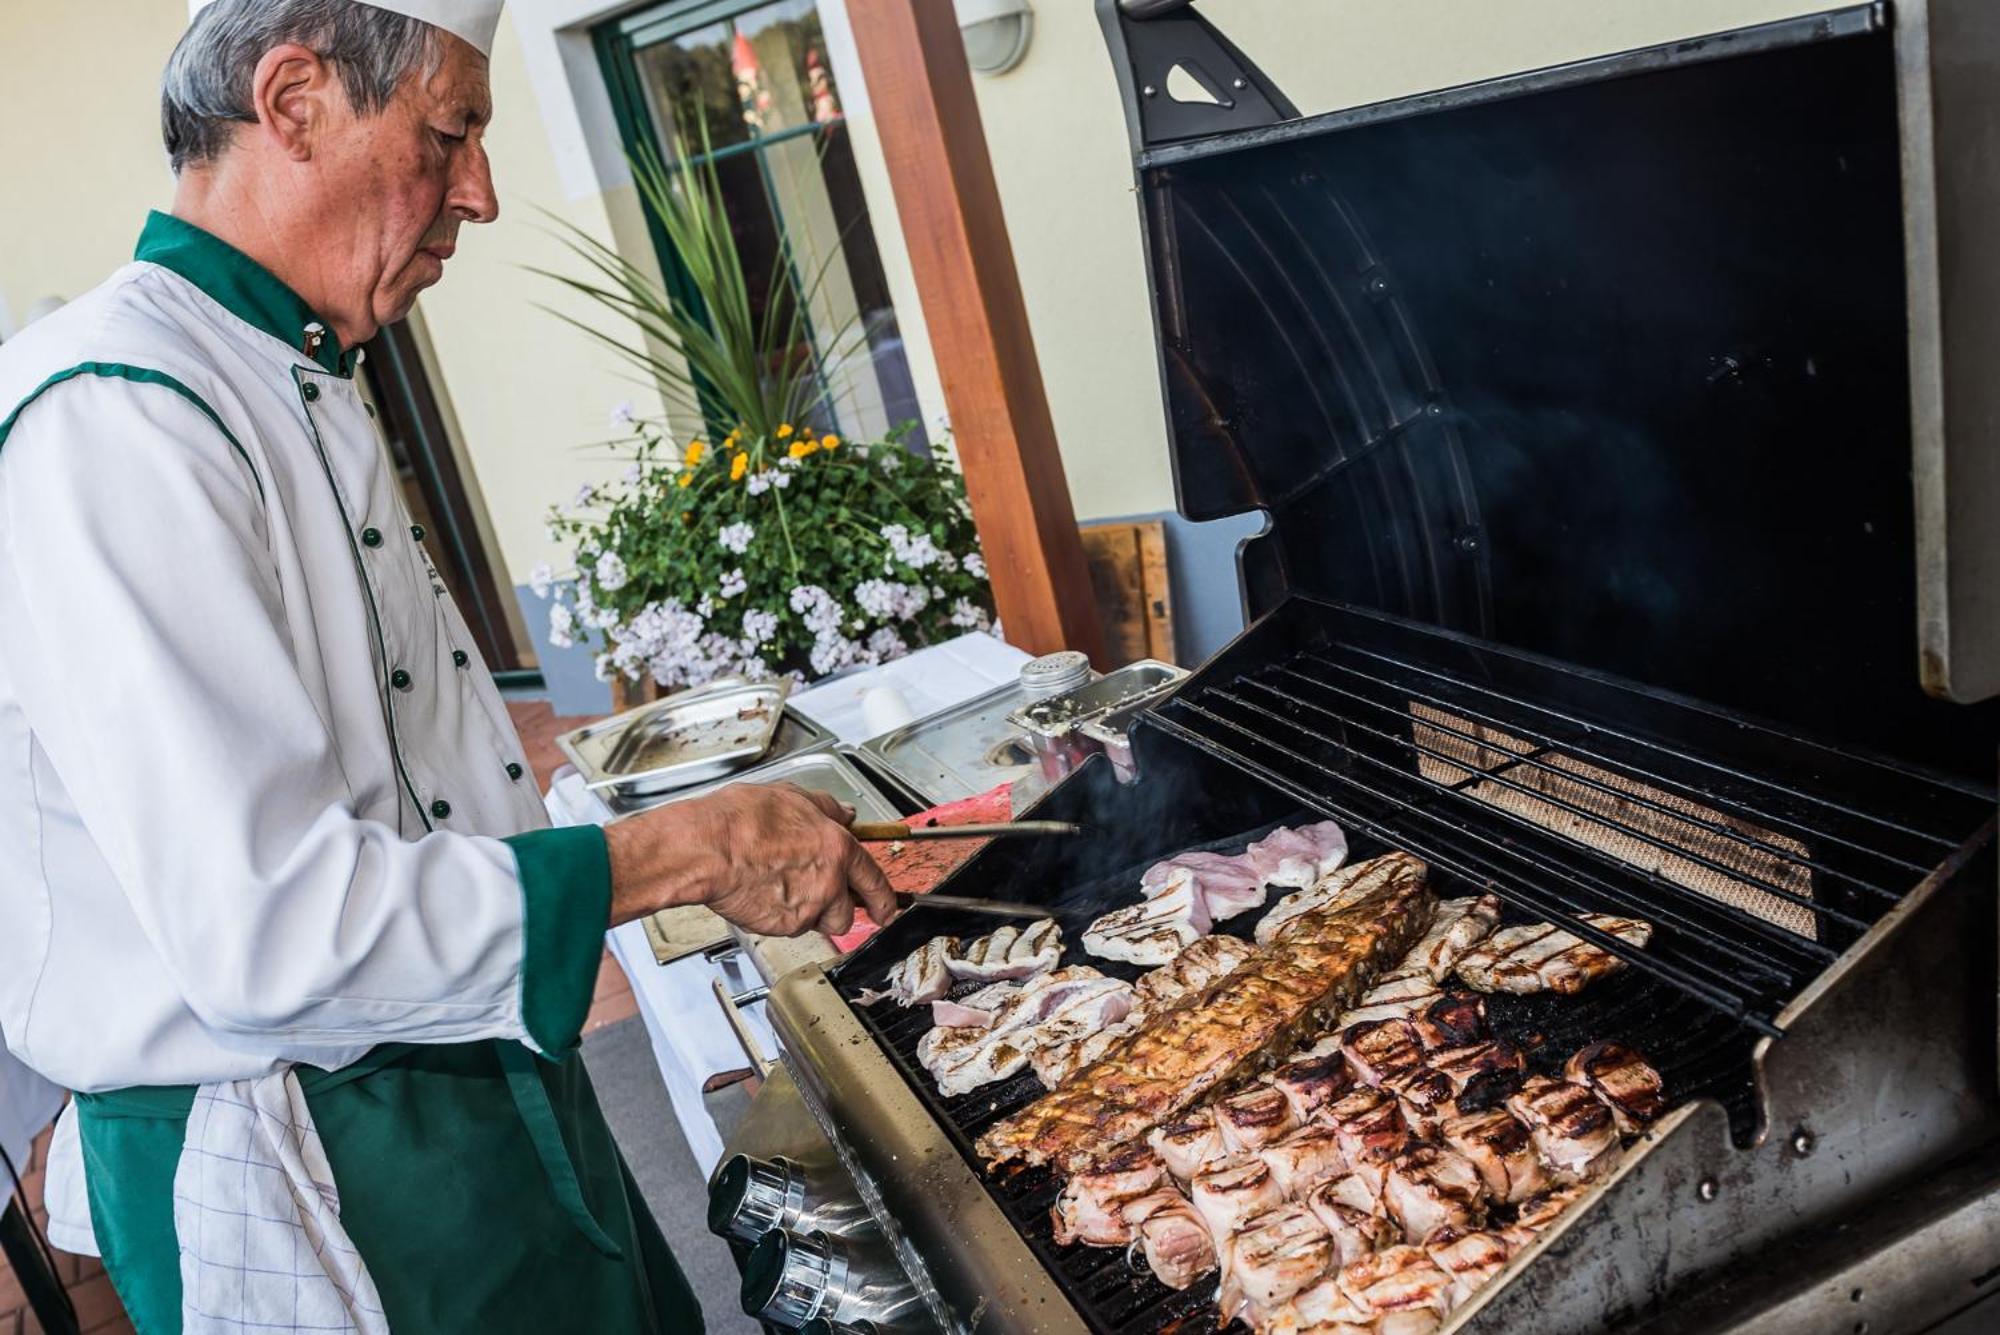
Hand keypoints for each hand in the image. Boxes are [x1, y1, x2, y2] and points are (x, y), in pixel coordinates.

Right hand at [603, 781, 898, 936]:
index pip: (872, 878)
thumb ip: (825, 808)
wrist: (707, 850)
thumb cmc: (740, 821)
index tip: (886, 908)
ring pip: (818, 923)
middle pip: (847, 912)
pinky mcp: (783, 927)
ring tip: (779, 891)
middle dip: (835, 909)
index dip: (882, 897)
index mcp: (836, 846)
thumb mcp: (790, 797)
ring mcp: (807, 907)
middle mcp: (829, 880)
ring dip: (807, 915)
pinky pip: (788, 928)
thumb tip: (844, 813)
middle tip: (814, 897)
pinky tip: (760, 896)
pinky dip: (778, 918)